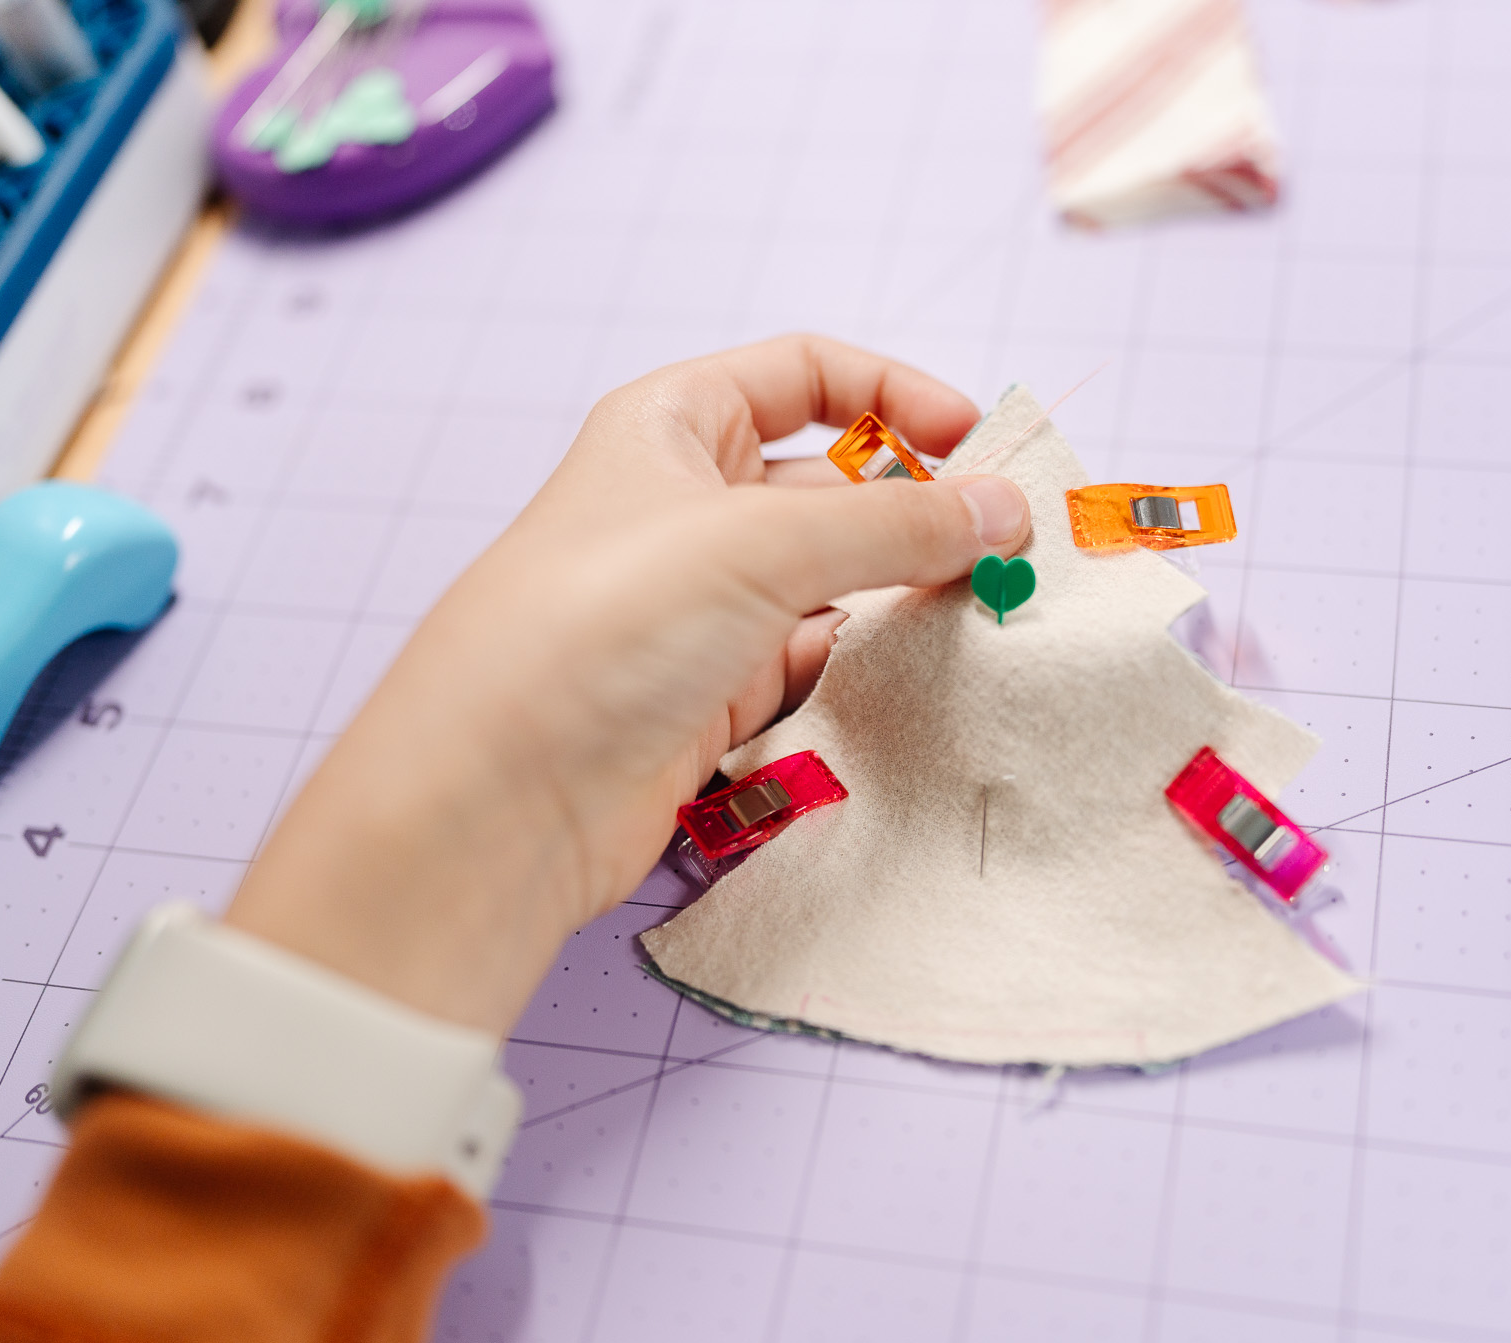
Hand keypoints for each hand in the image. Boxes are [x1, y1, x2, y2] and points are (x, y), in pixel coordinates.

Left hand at [222, 337, 1030, 1033]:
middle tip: (1012, 545)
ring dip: (904, 593)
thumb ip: (896, 522)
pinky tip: (927, 677)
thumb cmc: (596, 628)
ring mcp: (699, 609)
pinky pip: (818, 665)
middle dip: (918, 506)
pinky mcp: (713, 701)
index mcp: (670, 426)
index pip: (804, 375)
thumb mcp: (758, 543)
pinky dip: (872, 667)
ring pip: (833, 582)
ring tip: (989, 612)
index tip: (979, 443)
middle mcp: (684, 507)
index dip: (895, 397)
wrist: (498, 800)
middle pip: (831, 484)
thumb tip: (1004, 509)